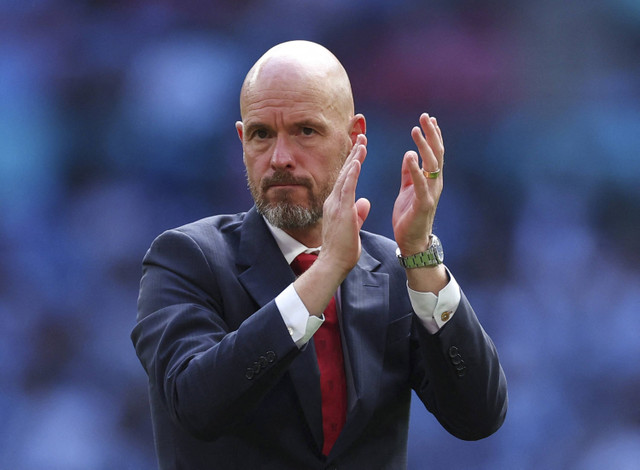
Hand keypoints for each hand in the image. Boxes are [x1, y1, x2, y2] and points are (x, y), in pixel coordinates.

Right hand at [318, 134, 369, 277]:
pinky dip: (352, 173)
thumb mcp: (353, 227)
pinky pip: (347, 188)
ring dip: (354, 158)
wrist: (332, 263)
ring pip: (346, 176)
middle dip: (354, 154)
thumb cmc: (342, 250)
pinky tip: (357, 160)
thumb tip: (365, 202)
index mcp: (337, 205)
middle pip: (345, 173)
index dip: (353, 163)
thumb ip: (358, 213)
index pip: (346, 179)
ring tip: (362, 142)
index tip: (360, 149)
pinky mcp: (341, 211)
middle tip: (361, 137)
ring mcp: (336, 205)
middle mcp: (334, 201)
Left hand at [393, 113, 443, 254]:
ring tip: (415, 130)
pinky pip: (420, 183)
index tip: (429, 119)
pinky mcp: (423, 203)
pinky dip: (415, 169)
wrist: (411, 241)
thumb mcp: (407, 189)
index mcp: (430, 179)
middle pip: (436, 154)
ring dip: (424, 146)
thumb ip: (408, 172)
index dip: (433, 135)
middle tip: (425, 117)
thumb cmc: (409, 215)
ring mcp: (431, 192)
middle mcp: (435, 183)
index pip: (434, 152)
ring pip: (431, 165)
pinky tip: (410, 155)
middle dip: (431, 134)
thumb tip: (409, 153)